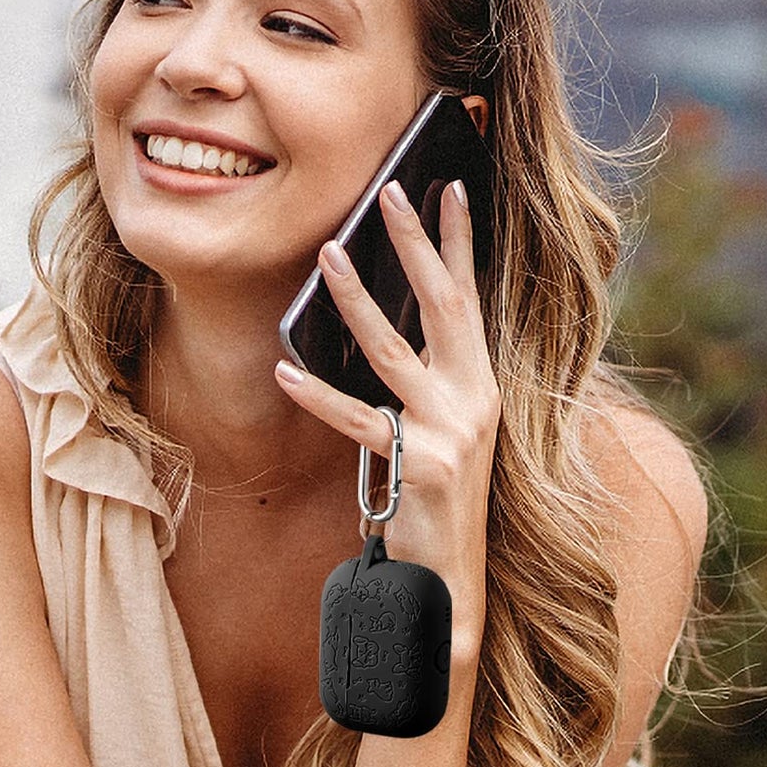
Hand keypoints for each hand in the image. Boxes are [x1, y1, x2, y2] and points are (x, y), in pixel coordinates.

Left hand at [276, 178, 499, 652]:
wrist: (451, 577)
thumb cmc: (437, 497)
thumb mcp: (444, 428)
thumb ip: (426, 377)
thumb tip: (383, 321)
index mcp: (481, 385)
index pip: (471, 299)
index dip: (460, 244)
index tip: (451, 189)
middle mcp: (474, 400)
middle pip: (443, 306)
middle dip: (416, 244)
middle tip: (390, 192)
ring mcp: (450, 432)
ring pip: (393, 352)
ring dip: (358, 298)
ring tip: (327, 253)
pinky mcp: (419, 466)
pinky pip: (359, 421)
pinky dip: (319, 396)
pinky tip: (285, 370)